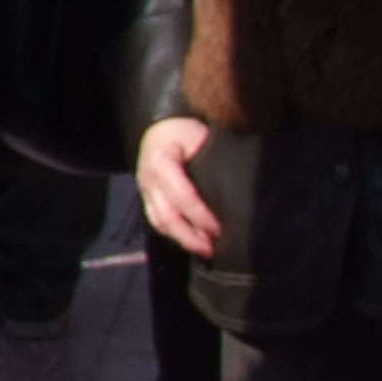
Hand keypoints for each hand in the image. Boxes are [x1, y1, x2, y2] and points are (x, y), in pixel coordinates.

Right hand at [136, 116, 218, 254]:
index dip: (201, 216)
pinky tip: (192, 242)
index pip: (183, 196)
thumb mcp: (200, 138)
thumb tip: (236, 191)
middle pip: (167, 216)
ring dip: (182, 240)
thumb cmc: (186, 132)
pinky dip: (174, 235)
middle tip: (213, 250)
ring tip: (205, 251)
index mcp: (161, 162)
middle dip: (190, 236)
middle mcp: (148, 179)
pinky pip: (157, 221)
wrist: (160, 129)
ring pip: (159, 222)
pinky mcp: (146, 199)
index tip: (221, 230)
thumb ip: (212, 162)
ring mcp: (145, 191)